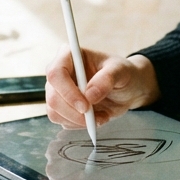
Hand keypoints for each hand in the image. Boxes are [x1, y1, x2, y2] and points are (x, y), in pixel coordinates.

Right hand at [45, 48, 159, 127]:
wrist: (126, 89)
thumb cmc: (122, 73)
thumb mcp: (121, 71)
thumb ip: (107, 79)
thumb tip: (89, 95)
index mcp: (70, 55)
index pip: (56, 73)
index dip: (67, 92)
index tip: (85, 106)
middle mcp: (60, 72)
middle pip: (53, 97)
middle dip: (73, 112)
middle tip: (95, 117)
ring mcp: (58, 90)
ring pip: (54, 112)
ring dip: (78, 120)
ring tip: (100, 116)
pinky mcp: (61, 106)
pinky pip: (61, 121)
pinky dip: (79, 124)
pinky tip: (96, 118)